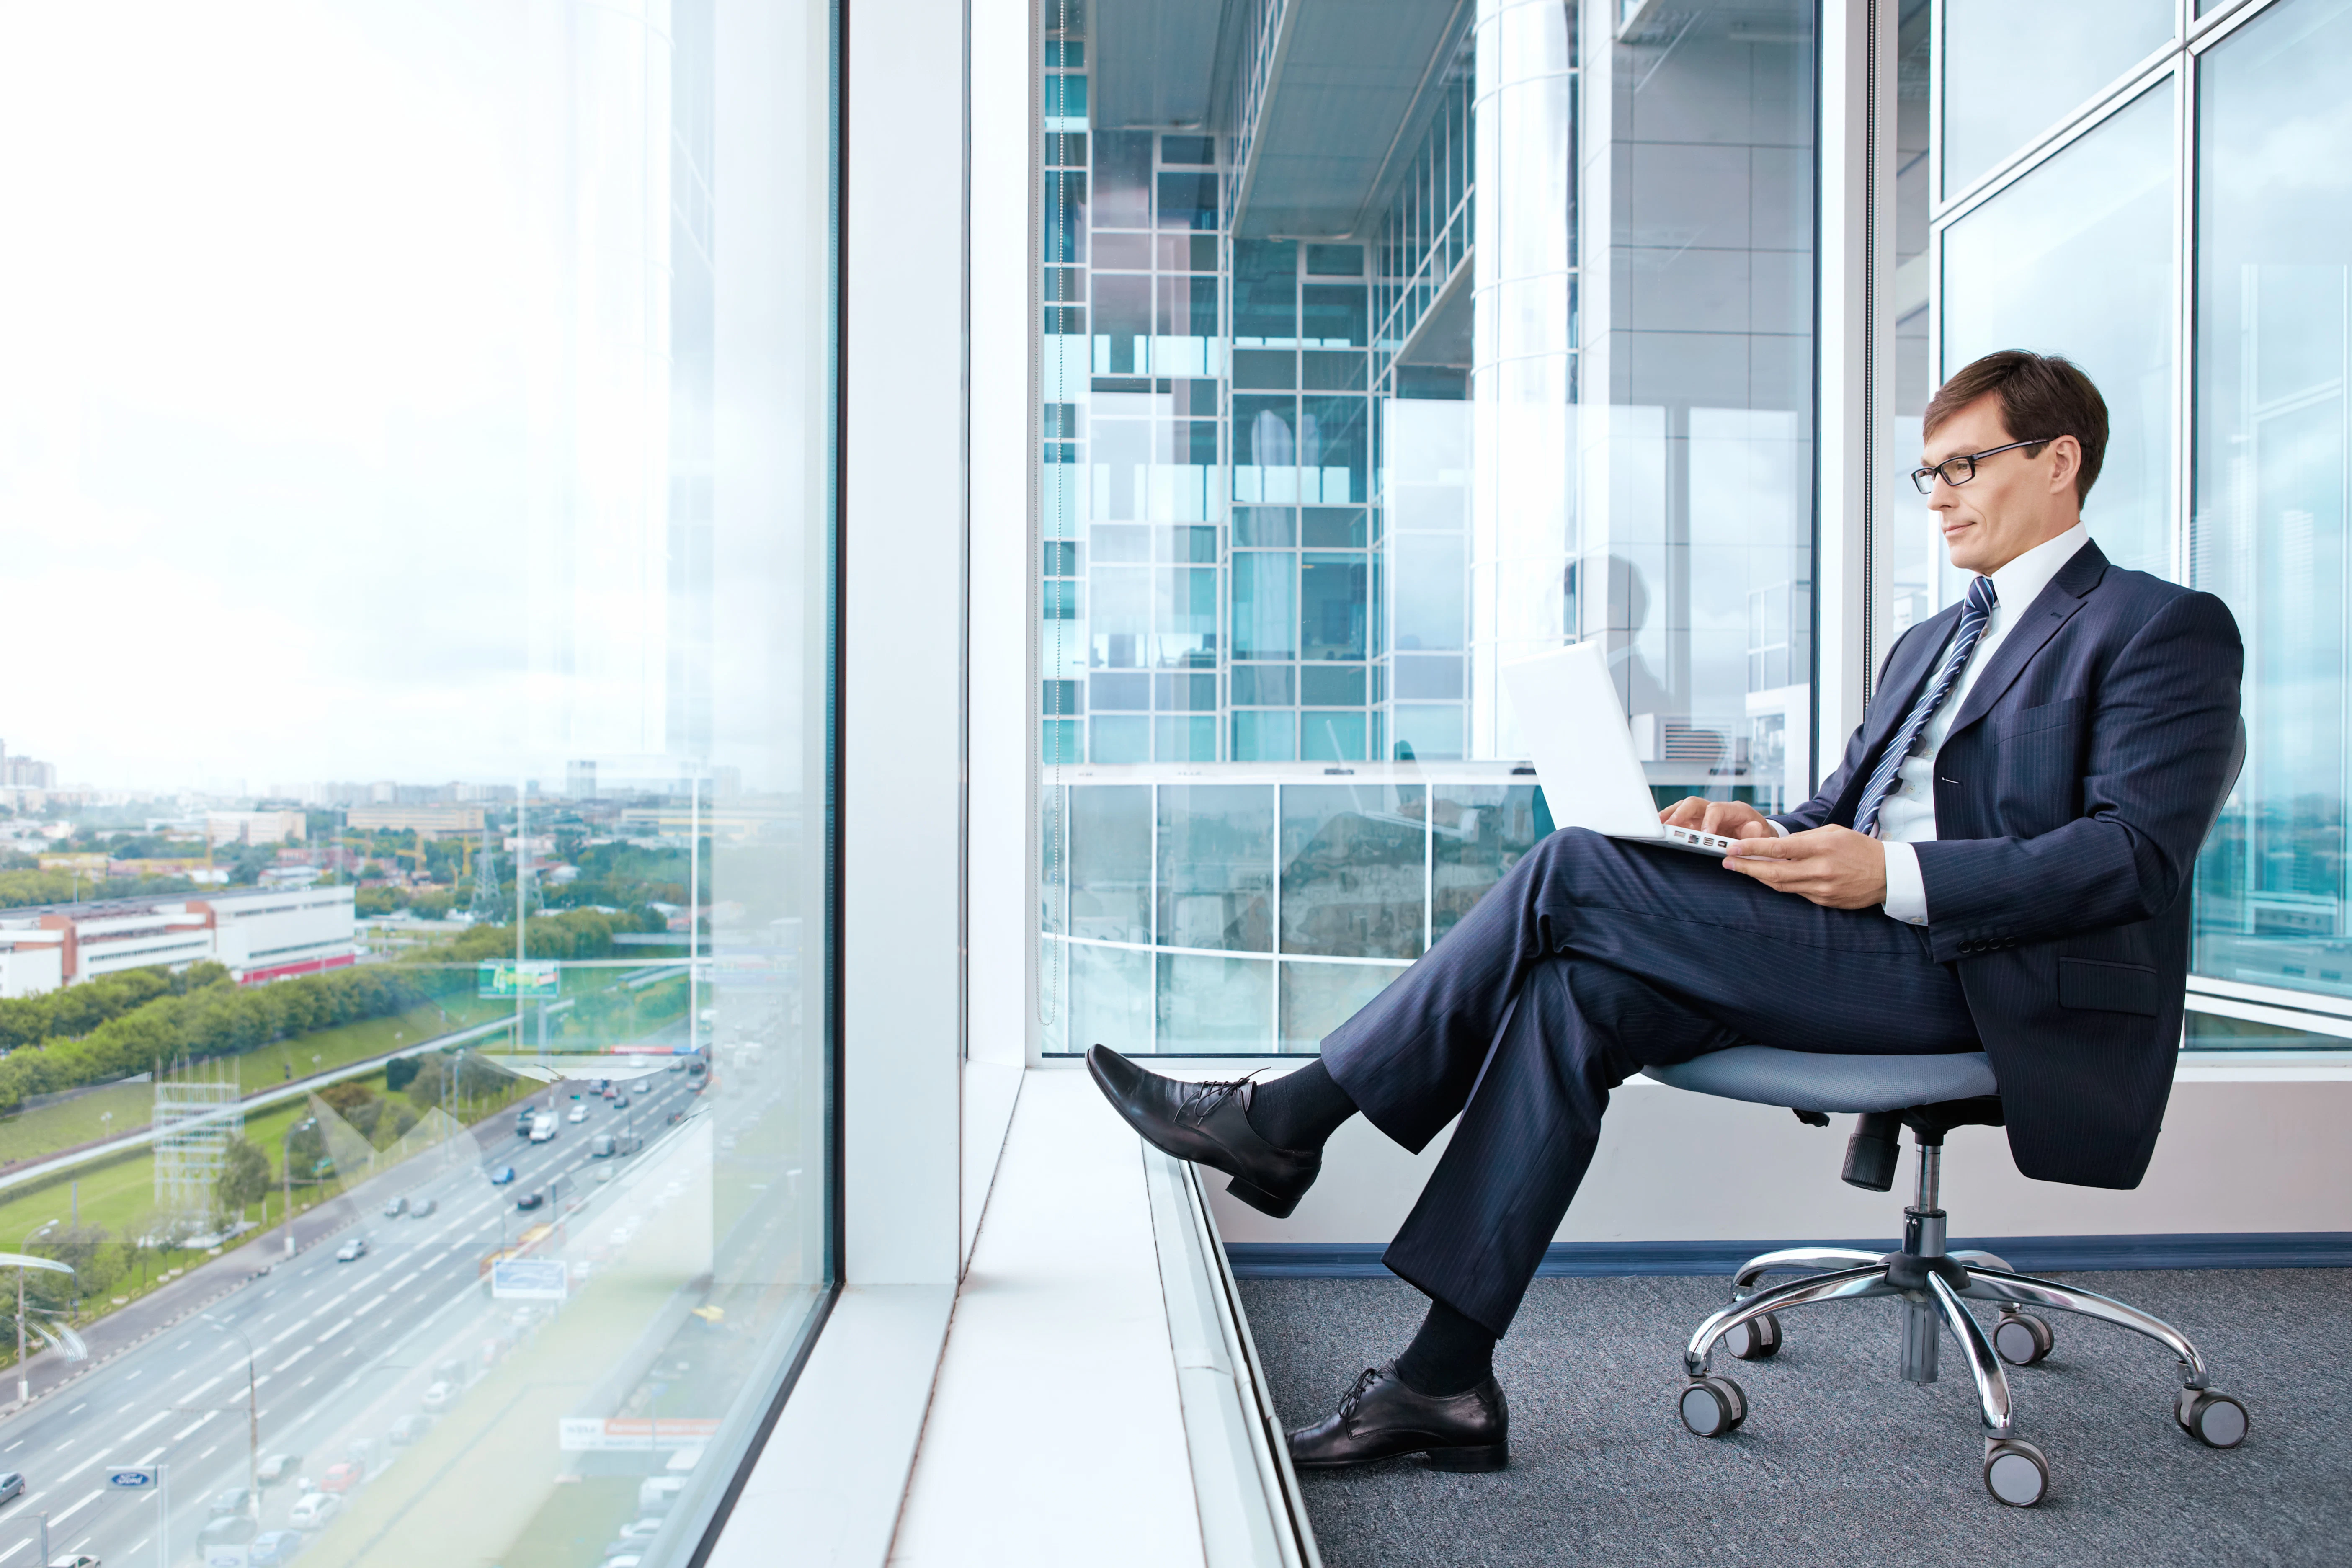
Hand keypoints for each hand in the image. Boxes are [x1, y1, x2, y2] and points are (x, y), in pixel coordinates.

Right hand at [1658, 797, 1777, 840]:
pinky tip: (1660, 830)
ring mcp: (1704, 816)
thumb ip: (1758, 833)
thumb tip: (1753, 828)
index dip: (1708, 821)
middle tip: (1669, 827)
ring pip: (1683, 808)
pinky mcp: (1696, 824)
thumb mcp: (1765, 837)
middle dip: (1680, 814)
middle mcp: (1717, 809)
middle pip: (1693, 803)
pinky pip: (1680, 819)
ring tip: (1657, 826)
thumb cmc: (1760, 837)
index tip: (1703, 836)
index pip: (1716, 809)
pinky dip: (1669, 822)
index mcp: (1735, 810)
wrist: (1759, 838)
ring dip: (1669, 816)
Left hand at [1722, 825, 1887, 908]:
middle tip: (1727, 862)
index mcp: (1821, 847)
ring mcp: (1821, 889)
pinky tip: (1766, 878)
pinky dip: (1779, 885)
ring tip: (1740, 869)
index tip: (1733, 847)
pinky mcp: (1824, 902)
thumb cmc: (1859, 848)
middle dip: (1746, 867)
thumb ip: (1803, 838)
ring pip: (1781, 886)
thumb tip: (1776, 846)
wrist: (1888, 874)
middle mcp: (1819, 870)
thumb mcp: (1833, 833)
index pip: (1778, 848)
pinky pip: (1795, 893)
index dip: (1751, 849)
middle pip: (1774, 872)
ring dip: (1758, 878)